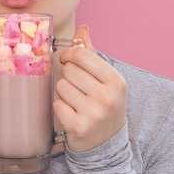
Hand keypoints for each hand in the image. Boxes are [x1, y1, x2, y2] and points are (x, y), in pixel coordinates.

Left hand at [53, 25, 127, 151]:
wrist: (107, 143)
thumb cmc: (104, 104)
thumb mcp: (105, 79)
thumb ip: (91, 53)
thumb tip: (82, 29)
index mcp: (116, 80)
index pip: (82, 55)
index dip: (69, 54)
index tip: (67, 59)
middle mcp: (107, 97)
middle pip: (69, 70)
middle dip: (68, 76)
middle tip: (77, 87)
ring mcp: (94, 113)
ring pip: (61, 86)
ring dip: (64, 92)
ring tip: (76, 101)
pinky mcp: (78, 127)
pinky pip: (56, 104)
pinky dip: (60, 108)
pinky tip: (71, 113)